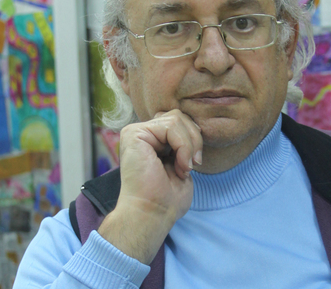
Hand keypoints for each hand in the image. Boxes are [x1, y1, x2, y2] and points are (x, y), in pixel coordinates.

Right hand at [98, 109, 201, 263]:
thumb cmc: (167, 197)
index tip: (194, 163)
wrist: (153, 214)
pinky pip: (171, 126)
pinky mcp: (133, 134)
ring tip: (183, 167)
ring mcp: (136, 132)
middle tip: (191, 166)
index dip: (193, 139)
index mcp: (153, 139)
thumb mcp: (182, 162)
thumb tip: (197, 126)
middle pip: (180, 116)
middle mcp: (142, 133)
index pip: (180, 121)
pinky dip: (183, 147)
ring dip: (189, 146)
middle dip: (194, 139)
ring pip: (177, 119)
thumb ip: (184, 141)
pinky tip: (178, 166)